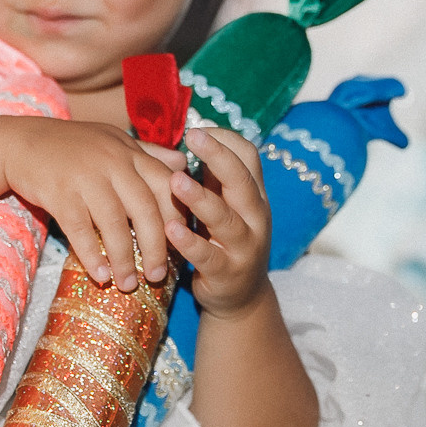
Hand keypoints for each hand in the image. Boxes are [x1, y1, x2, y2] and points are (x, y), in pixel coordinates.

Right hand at [0, 118, 179, 293]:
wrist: (21, 142)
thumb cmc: (73, 146)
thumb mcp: (113, 141)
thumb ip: (148, 153)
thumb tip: (183, 165)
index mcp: (129, 152)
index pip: (165, 185)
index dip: (175, 217)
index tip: (180, 244)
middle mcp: (112, 162)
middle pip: (144, 208)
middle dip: (156, 246)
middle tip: (158, 276)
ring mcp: (85, 177)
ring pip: (114, 223)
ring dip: (124, 258)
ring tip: (129, 284)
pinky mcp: (59, 192)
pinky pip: (80, 229)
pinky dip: (91, 255)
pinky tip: (100, 275)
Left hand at [165, 126, 270, 317]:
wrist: (241, 298)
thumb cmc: (223, 240)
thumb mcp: (224, 205)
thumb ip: (212, 177)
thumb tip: (193, 133)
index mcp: (253, 194)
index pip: (249, 157)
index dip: (225, 140)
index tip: (197, 128)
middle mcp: (255, 217)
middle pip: (241, 181)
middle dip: (218, 156)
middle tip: (193, 136)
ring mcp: (244, 246)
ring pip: (225, 218)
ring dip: (200, 198)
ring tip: (175, 181)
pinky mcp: (227, 273)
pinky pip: (208, 256)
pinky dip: (189, 243)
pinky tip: (170, 230)